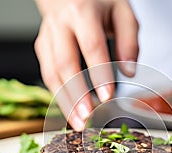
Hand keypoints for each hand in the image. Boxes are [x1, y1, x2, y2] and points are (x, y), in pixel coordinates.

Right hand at [34, 0, 138, 129]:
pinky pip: (47, 74)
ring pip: (50, 73)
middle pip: (64, 64)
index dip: (98, 73)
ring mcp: (48, 36)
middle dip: (76, 94)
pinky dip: (58, 95)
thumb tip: (129, 72)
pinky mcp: (42, 46)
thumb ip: (129, 40)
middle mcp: (60, 24)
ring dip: (64, 101)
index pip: (91, 46)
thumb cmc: (99, 1)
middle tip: (87, 117)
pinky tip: (69, 110)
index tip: (107, 96)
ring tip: (77, 122)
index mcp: (83, 11)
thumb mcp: (122, 11)